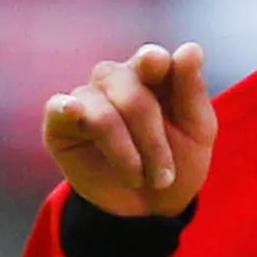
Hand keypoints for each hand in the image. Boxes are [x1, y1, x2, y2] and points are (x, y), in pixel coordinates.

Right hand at [44, 43, 216, 221]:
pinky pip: (59, 107)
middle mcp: (116, 78)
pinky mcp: (60, 122)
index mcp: (151, 74)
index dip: (154, 62)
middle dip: (153, 142)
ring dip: (126, 154)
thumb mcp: (197, 131)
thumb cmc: (179, 162)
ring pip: (103, 113)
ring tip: (137, 179)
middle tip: (164, 177)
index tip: (156, 63)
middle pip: (132, 96)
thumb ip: (192, 90)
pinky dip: (66, 108)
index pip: (152, 59)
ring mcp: (87, 98)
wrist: (152, 207)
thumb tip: (190, 48)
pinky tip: (74, 111)